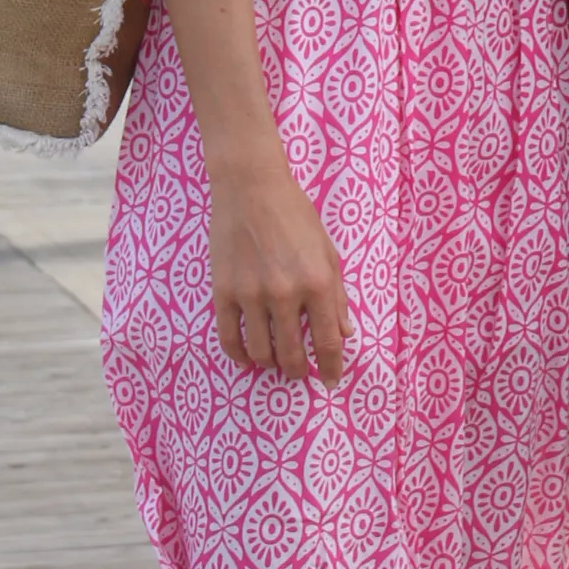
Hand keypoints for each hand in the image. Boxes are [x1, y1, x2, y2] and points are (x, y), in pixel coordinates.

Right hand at [210, 154, 353, 384]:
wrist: (251, 187)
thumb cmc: (295, 215)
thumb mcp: (328, 252)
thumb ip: (337, 295)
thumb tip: (345, 333)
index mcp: (317, 283)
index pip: (328, 342)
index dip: (332, 367)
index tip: (331, 381)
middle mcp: (285, 293)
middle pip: (292, 354)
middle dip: (298, 372)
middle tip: (299, 374)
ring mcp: (250, 294)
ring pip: (260, 351)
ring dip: (270, 364)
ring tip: (274, 362)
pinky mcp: (223, 291)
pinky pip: (229, 336)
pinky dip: (238, 355)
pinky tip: (247, 359)